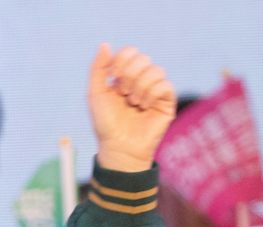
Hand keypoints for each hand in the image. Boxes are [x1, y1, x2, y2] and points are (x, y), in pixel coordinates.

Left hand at [87, 45, 175, 172]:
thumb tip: (105, 44)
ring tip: (132, 104)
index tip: (112, 77)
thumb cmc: (105, 124)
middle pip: (143, 58)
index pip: (130, 52)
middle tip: (122, 94)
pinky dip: (151, 95)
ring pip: (156, 70)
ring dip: (139, 87)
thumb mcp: (95, 94)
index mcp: (125, 77)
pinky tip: (144, 107)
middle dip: (129, 75)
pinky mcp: (167, 101)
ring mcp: (156, 90)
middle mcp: (142, 80)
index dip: (121, 60)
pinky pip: (165, 85)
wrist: (117, 147)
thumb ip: (98, 69)